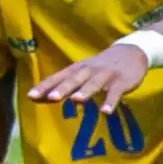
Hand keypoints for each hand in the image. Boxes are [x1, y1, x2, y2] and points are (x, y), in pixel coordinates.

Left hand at [28, 43, 149, 113]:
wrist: (131, 51)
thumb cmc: (100, 66)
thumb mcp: (82, 71)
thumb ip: (65, 84)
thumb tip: (43, 98)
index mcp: (77, 69)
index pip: (58, 77)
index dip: (44, 86)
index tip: (30, 96)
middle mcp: (89, 70)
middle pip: (74, 79)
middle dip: (62, 88)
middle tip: (51, 98)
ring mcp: (105, 75)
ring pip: (94, 83)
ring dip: (85, 91)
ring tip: (76, 100)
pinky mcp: (122, 82)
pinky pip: (115, 93)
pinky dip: (110, 101)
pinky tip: (106, 112)